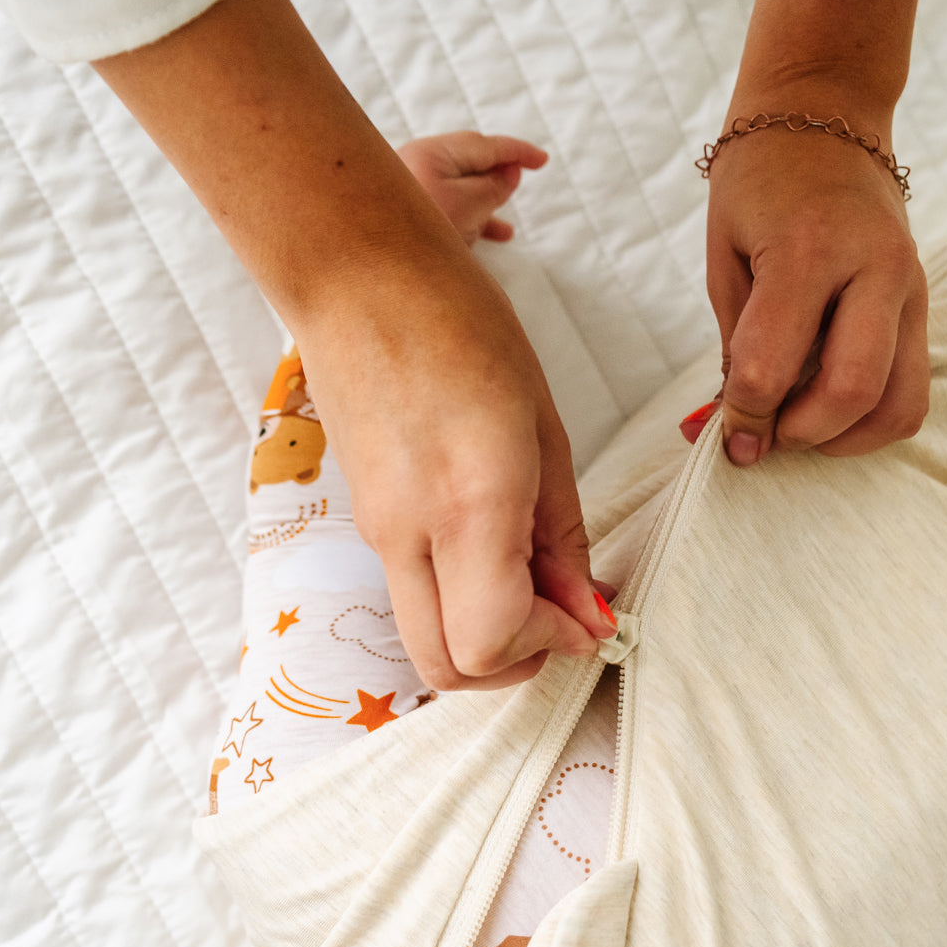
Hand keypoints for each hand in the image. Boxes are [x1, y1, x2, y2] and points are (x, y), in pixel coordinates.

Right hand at [92, 0, 609, 689]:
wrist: (358, 278)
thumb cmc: (463, 329)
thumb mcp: (543, 430)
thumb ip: (563, 534)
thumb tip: (585, 611)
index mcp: (468, 508)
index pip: (493, 641)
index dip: (550, 645)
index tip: (588, 614)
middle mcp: (411, 538)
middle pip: (450, 668)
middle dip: (516, 661)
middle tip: (560, 614)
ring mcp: (378, 536)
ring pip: (427, 642)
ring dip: (489, 636)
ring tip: (534, 574)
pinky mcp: (368, 524)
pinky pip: (416, 598)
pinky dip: (462, 602)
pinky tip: (498, 548)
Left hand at [397, 132, 548, 243]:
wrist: (368, 271)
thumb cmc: (417, 234)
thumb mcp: (469, 206)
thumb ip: (494, 186)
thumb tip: (508, 172)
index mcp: (430, 154)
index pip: (483, 145)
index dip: (517, 152)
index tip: (542, 159)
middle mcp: (412, 165)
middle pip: (466, 163)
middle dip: (496, 173)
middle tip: (521, 181)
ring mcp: (405, 192)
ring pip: (456, 192)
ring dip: (484, 207)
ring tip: (506, 228)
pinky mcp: (400, 218)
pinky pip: (444, 212)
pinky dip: (467, 223)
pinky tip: (481, 243)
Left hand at [692, 122, 929, 460]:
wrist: (826, 113)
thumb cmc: (760, 182)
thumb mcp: (726, 254)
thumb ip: (737, 343)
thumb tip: (740, 426)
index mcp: (807, 249)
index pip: (771, 366)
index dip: (744, 417)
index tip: (730, 438)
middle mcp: (874, 269)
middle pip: (852, 392)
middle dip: (801, 434)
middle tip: (768, 435)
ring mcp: (910, 287)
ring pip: (900, 405)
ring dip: (847, 438)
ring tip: (804, 425)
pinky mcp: (925, 303)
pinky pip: (912, 388)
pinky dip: (873, 417)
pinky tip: (832, 404)